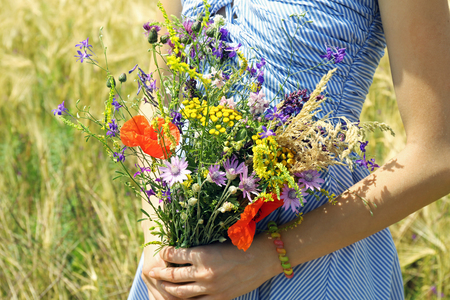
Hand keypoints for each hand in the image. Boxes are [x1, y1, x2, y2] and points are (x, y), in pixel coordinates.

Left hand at [148, 238, 279, 299]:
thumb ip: (198, 249)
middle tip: (151, 272)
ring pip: (181, 293)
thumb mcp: (216, 241)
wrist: (263, 258)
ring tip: (162, 286)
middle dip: (160, 274)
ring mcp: (210, 288)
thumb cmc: (241, 244)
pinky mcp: (219, 298)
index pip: (174, 255)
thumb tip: (180, 251)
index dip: (164, 253)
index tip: (160, 251)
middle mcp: (203, 272)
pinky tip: (181, 298)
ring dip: (168, 289)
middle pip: (173, 276)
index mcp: (202, 254)